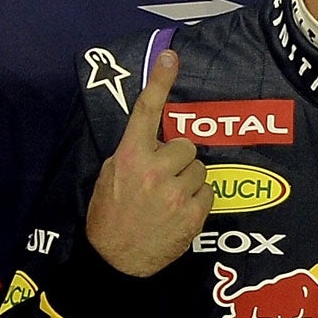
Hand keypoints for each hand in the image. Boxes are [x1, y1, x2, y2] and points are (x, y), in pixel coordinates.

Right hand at [85, 51, 211, 276]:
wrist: (115, 261)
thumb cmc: (109, 216)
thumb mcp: (110, 176)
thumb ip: (133, 153)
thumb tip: (156, 137)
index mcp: (130, 156)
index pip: (146, 111)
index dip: (159, 81)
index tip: (171, 55)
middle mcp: (154, 169)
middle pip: (185, 145)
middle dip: (177, 158)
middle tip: (162, 179)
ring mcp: (176, 192)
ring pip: (200, 168)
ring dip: (189, 179)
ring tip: (169, 199)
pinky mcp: (193, 213)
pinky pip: (208, 190)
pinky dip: (197, 199)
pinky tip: (178, 212)